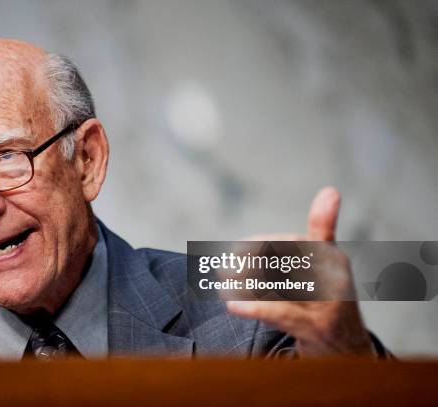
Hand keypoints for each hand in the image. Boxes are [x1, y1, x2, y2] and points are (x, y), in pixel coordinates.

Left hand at [226, 186, 373, 356]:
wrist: (348, 350)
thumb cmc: (327, 300)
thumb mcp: (325, 264)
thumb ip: (318, 230)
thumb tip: (331, 190)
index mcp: (332, 258)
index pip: (293, 242)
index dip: (262, 243)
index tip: (237, 250)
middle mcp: (334, 277)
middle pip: (284, 263)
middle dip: (250, 265)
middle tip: (223, 268)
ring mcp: (328, 304)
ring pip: (278, 287)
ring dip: (245, 286)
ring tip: (222, 286)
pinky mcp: (318, 328)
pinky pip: (281, 313)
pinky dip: (254, 308)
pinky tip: (233, 306)